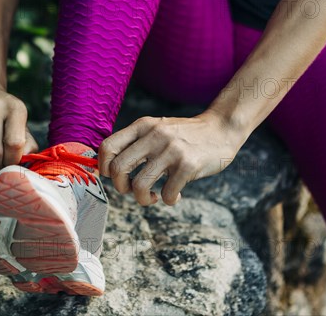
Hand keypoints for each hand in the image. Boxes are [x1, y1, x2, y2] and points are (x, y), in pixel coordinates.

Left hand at [98, 112, 246, 205]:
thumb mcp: (157, 128)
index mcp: (142, 126)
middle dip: (121, 187)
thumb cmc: (185, 135)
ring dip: (143, 200)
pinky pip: (167, 194)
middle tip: (132, 189)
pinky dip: (169, 200)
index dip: (103, 167)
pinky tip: (175, 194)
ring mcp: (171, 150)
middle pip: (117, 169)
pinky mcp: (188, 165)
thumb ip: (136, 142)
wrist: (221, 129)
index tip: (113, 177)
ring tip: (153, 197)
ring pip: (139, 186)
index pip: (107, 147)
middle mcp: (154, 136)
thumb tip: (109, 169)